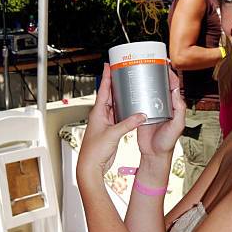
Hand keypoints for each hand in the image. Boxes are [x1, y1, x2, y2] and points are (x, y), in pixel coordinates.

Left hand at [77, 63, 147, 179]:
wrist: (91, 166)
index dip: (107, 77)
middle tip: (122, 73)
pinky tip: (133, 110)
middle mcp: (101, 116)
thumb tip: (141, 115)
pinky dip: (126, 112)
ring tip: (130, 88)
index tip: (109, 65)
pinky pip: (120, 117)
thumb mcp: (113, 134)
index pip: (104, 90)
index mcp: (97, 113)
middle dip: (116, 85)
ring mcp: (106, 123)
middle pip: (110, 96)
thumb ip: (128, 124)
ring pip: (116, 106)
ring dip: (122, 99)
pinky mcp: (112, 131)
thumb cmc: (94, 151)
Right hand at [136, 70, 185, 158]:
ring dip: (146, 80)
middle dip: (157, 73)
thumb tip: (176, 92)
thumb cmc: (167, 142)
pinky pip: (139, 100)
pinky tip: (131, 85)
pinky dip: (136, 92)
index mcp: (173, 106)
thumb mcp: (177, 126)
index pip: (173, 86)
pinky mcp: (141, 113)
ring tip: (140, 69)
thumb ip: (179, 110)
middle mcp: (163, 105)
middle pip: (160, 85)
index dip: (170, 74)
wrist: (153, 154)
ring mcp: (152, 108)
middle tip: (151, 62)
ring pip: (149, 90)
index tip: (166, 64)